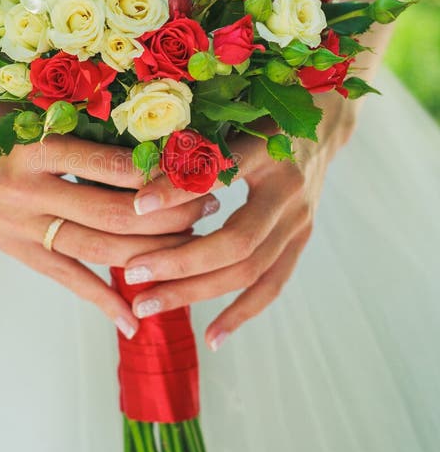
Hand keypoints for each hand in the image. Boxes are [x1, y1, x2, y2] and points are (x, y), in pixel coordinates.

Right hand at [0, 114, 217, 337]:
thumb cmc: (4, 118)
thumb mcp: (44, 113)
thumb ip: (91, 133)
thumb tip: (166, 149)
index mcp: (37, 146)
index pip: (111, 167)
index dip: (159, 177)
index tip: (200, 174)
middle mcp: (23, 188)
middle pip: (111, 215)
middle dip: (167, 218)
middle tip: (209, 210)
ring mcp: (15, 225)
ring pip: (95, 250)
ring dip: (148, 256)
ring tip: (190, 249)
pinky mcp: (12, 249)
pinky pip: (66, 280)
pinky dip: (102, 301)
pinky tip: (133, 320)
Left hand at [123, 94, 356, 348]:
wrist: (321, 121)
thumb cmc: (257, 114)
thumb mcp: (227, 115)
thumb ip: (189, 143)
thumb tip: (134, 173)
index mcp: (267, 150)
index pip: (220, 174)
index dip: (178, 191)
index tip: (136, 206)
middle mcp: (289, 191)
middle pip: (236, 241)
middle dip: (179, 263)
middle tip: (131, 276)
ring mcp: (300, 221)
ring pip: (249, 271)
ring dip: (196, 292)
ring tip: (146, 306)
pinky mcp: (300, 241)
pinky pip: (271, 286)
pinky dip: (241, 313)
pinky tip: (212, 337)